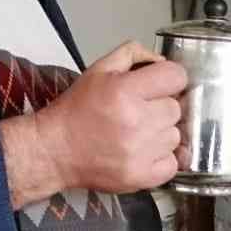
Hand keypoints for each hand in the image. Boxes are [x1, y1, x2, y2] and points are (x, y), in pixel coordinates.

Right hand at [0, 41, 186, 204]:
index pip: (176, 76)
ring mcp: (140, 152)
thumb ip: (132, 54)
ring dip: (161, 134)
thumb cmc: (76, 111)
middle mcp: (135, 121)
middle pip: (176, 108)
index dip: (169, 79)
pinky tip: (142, 152)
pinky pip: (173, 164)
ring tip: (136, 134)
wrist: (54, 151)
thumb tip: (161, 60)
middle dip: (161, 108)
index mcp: (124, 91)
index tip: (159, 86)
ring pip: (175, 136)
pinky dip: (161, 159)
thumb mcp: (98, 70)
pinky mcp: (141, 176)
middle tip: (139, 113)